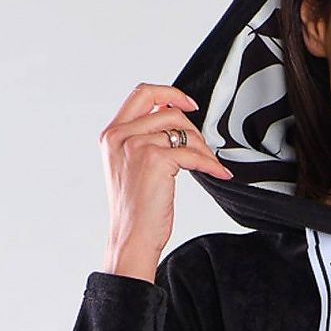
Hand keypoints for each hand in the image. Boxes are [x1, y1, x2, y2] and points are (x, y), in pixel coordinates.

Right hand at [99, 82, 234, 278]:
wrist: (131, 237)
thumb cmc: (134, 208)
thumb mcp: (129, 166)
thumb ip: (142, 139)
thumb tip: (172, 117)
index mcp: (111, 134)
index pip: (141, 94)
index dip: (169, 93)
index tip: (188, 105)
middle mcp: (120, 136)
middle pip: (167, 110)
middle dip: (191, 125)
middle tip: (202, 145)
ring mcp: (136, 146)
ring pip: (182, 130)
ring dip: (202, 147)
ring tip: (209, 164)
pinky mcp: (155, 160)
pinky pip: (193, 154)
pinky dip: (211, 163)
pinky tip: (219, 172)